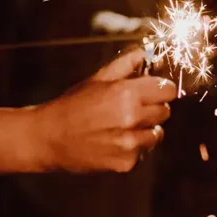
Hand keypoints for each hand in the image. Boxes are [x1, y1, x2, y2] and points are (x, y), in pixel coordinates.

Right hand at [30, 47, 176, 173]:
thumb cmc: (72, 105)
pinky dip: (133, 148)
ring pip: (157, 134)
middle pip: (165, 111)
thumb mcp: (97, 79)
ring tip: (121, 127)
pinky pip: (143, 153)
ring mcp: (130, 143)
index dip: (161, 89)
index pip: (168, 90)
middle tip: (133, 109)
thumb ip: (125, 64)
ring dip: (145, 130)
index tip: (153, 90)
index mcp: (127, 93)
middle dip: (153, 108)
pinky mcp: (126, 163)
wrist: (49, 138)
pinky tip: (114, 142)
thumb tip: (146, 53)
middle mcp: (132, 118)